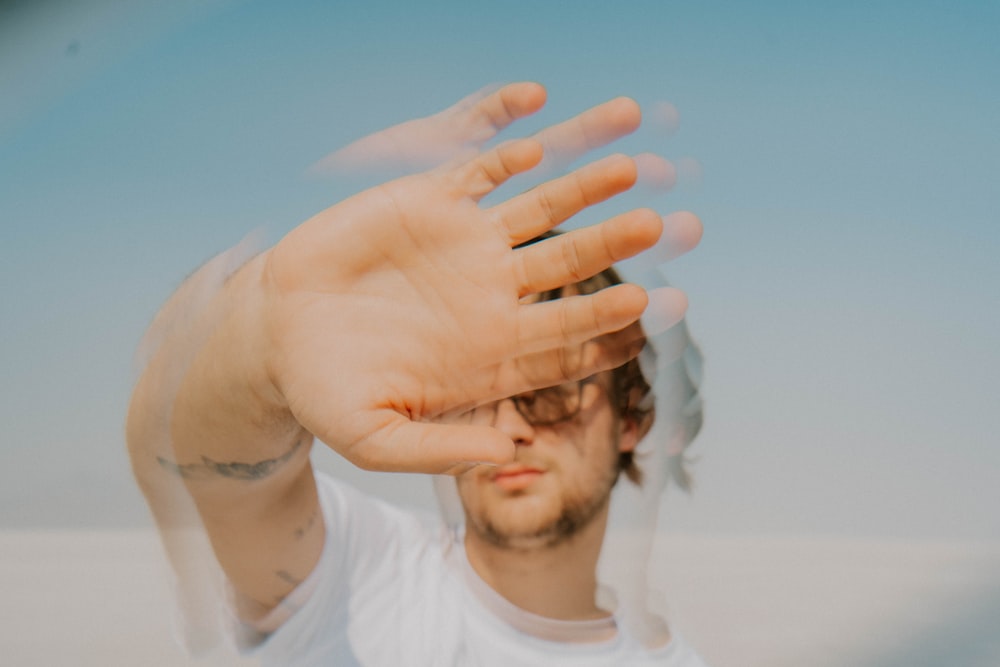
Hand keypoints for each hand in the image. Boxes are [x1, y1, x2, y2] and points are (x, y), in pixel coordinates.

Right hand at [263, 84, 691, 473]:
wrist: (276, 336)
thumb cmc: (327, 394)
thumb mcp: (375, 440)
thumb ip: (440, 452)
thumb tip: (511, 457)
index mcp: (491, 352)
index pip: (566, 337)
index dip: (606, 325)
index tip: (646, 310)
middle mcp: (491, 295)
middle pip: (569, 265)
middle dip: (612, 245)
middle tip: (657, 225)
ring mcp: (464, 247)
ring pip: (540, 210)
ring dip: (583, 187)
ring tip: (630, 165)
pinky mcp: (427, 205)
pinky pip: (478, 173)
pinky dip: (506, 159)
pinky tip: (539, 146)